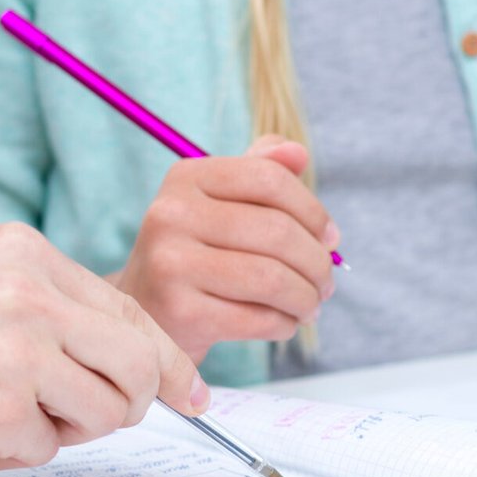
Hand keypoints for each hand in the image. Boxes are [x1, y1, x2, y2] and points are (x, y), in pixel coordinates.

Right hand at [0, 222, 205, 472]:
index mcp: (26, 252)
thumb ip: (49, 310)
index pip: (130, 309)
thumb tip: (131, 358)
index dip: (165, 361)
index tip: (191, 393)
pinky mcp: (2, 405)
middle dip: (122, 403)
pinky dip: (10, 450)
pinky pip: (47, 447)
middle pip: (136, 362)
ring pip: (104, 409)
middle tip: (80, 418)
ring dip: (61, 428)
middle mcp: (32, 290)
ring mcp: (21, 348)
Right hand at [113, 135, 339, 361]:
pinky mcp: (179, 311)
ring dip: (306, 297)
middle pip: (277, 231)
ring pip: (272, 278)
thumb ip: (259, 172)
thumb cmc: (196, 255)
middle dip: (317, 262)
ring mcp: (171, 263)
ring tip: (310, 306)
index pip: (269, 179)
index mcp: (186, 177)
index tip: (330, 238)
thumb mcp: (219, 204)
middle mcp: (171, 214)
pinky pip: (257, 318)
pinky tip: (284, 323)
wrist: (145, 315)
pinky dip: (283, 324)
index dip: (313, 211)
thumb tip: (298, 152)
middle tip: (326, 283)